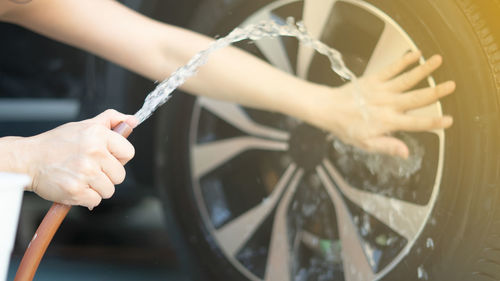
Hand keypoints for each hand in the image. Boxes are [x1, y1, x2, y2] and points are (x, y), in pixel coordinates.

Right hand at [18, 110, 135, 209]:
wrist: (28, 159)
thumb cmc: (56, 143)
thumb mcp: (84, 125)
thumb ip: (110, 120)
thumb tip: (133, 120)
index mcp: (98, 134)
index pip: (128, 152)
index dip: (119, 158)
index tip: (107, 158)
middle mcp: (93, 152)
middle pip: (120, 175)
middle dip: (108, 175)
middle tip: (90, 169)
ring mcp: (85, 172)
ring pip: (109, 190)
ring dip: (97, 188)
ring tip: (81, 177)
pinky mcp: (76, 191)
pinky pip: (95, 200)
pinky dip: (86, 197)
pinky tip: (75, 186)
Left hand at [302, 51, 454, 157]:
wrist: (328, 109)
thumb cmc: (347, 128)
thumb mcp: (365, 144)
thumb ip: (387, 146)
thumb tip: (406, 153)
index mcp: (387, 122)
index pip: (415, 123)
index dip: (433, 123)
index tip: (449, 120)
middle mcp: (387, 105)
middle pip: (416, 98)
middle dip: (435, 92)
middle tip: (452, 85)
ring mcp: (381, 90)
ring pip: (407, 79)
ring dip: (424, 70)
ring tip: (438, 61)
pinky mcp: (374, 79)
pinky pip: (391, 69)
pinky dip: (404, 61)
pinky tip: (416, 53)